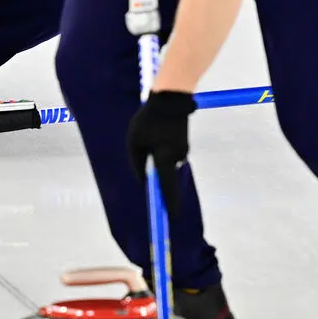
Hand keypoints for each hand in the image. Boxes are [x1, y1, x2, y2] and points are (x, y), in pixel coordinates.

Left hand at [126, 90, 196, 209]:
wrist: (171, 100)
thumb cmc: (148, 121)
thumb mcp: (134, 142)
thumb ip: (137, 163)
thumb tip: (144, 181)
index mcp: (164, 158)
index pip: (167, 186)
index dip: (169, 203)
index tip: (172, 218)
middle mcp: (176, 158)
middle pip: (163, 174)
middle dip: (154, 169)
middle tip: (145, 152)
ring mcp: (182, 152)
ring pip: (164, 163)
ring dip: (155, 155)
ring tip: (148, 134)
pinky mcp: (183, 145)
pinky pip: (168, 154)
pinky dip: (160, 149)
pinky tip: (156, 132)